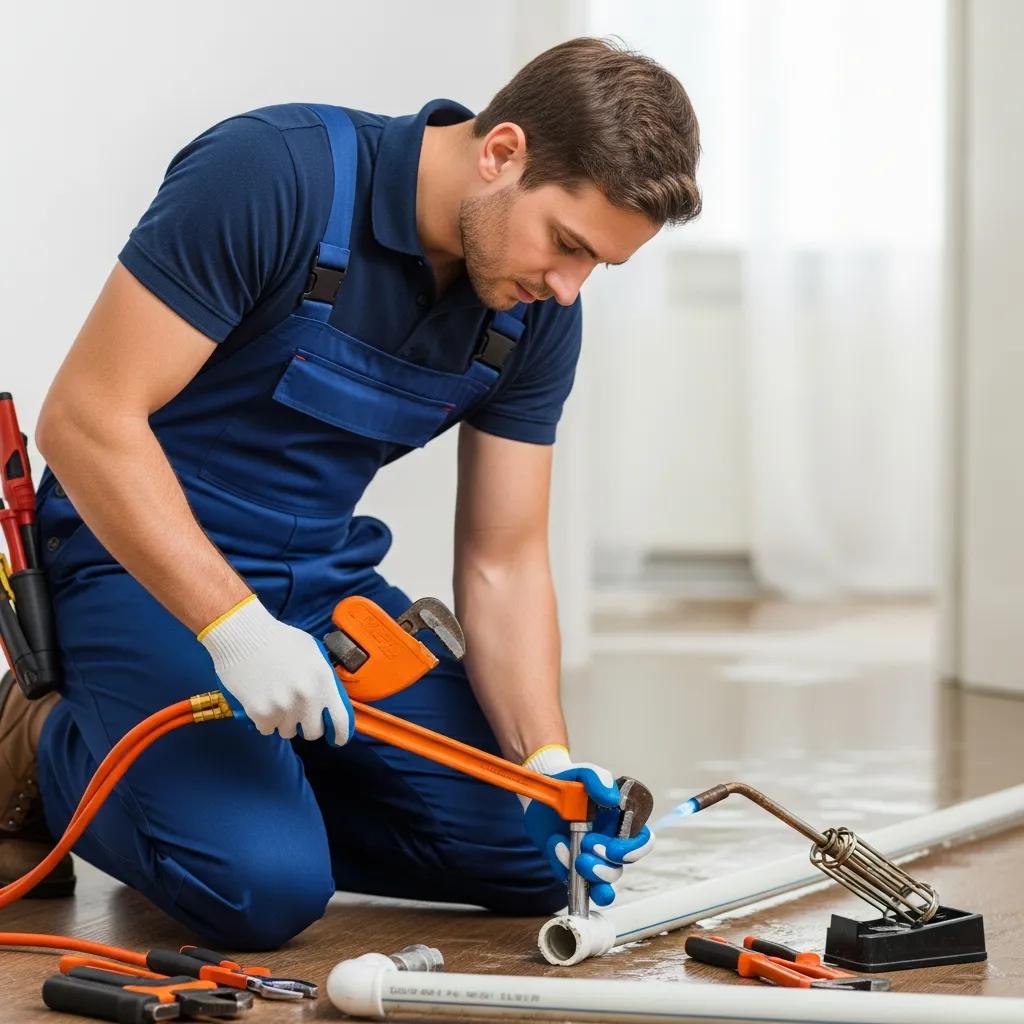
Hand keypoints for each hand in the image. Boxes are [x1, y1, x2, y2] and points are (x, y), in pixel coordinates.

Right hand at [198, 595, 353, 744]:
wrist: (243, 635)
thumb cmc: (278, 639)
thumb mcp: (312, 653)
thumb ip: (322, 678)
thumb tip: (328, 700)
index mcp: (323, 680)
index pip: (341, 720)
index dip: (340, 734)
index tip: (336, 738)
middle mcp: (307, 697)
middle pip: (313, 732)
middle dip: (306, 725)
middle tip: (297, 712)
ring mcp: (283, 707)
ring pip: (287, 732)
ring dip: (283, 721)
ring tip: (275, 700)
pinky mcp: (260, 713)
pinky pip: (266, 729)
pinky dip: (264, 720)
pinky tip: (261, 701)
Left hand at [520, 745, 653, 905]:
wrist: (542, 792)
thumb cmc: (570, 781)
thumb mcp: (584, 773)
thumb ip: (598, 778)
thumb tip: (612, 798)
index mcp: (620, 822)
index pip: (641, 842)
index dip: (633, 851)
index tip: (613, 849)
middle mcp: (609, 844)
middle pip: (618, 869)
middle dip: (604, 868)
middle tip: (587, 847)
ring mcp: (590, 858)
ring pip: (600, 883)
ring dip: (589, 875)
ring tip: (573, 856)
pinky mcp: (569, 866)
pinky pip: (571, 881)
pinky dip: (562, 868)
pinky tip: (554, 844)